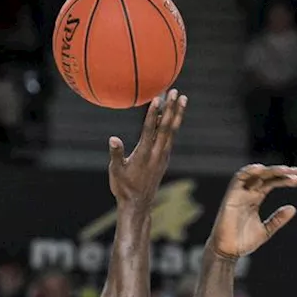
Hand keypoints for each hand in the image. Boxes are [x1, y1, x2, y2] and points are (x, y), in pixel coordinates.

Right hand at [108, 89, 187, 207]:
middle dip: (171, 109)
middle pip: (166, 128)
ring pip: (172, 131)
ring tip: (183, 99)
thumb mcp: (115, 171)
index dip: (153, 114)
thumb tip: (113, 139)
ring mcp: (162, 156)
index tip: (158, 99)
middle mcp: (156, 154)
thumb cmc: (123, 187)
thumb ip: (116, 154)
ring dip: (177, 114)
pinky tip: (174, 116)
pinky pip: (170, 138)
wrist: (138, 204)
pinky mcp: (164, 158)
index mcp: (143, 155)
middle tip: (176, 92)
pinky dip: (173, 125)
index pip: (150, 130)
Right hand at [209, 164, 296, 258]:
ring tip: (284, 170)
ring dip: (269, 170)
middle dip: (280, 172)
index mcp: (255, 199)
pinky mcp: (230, 197)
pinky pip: (237, 179)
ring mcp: (239, 194)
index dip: (284, 179)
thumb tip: (293, 208)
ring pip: (253, 174)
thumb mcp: (266, 230)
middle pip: (265, 176)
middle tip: (296, 172)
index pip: (271, 183)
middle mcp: (247, 193)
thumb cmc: (243, 242)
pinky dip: (248, 172)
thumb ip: (277, 219)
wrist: (228, 252)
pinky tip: (261, 169)